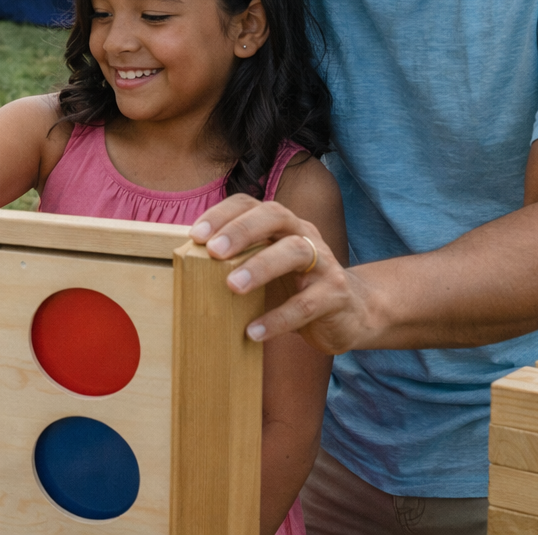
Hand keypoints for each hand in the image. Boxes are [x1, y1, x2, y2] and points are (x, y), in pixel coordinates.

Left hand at [190, 194, 377, 354]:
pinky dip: (278, 318)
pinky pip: (307, 304)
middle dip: (242, 230)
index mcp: (282, 224)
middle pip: (276, 217)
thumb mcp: (267, 266)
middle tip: (212, 251)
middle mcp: (304, 235)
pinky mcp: (336, 295)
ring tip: (232, 287)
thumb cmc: (295, 285)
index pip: (250, 204)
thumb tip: (186, 262)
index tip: (195, 234)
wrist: (351, 312)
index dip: (223, 214)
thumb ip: (238, 258)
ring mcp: (324, 263)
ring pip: (296, 252)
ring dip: (261, 267)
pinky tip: (253, 332)